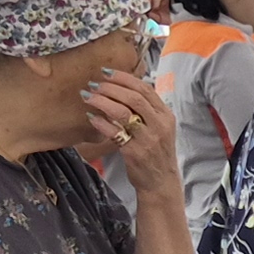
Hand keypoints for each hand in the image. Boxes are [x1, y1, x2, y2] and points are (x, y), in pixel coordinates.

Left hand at [83, 69, 180, 208]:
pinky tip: (91, 117)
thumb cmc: (156, 153)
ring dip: (102, 101)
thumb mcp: (159, 128)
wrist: (160, 182)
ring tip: (87, 96)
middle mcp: (159, 125)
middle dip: (110, 87)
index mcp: (166, 115)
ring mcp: (148, 139)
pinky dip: (101, 122)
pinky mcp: (135, 152)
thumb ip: (146, 110)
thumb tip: (122, 88)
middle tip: (93, 84)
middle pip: (134, 98)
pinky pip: (114, 132)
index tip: (105, 72)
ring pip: (123, 112)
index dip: (124, 78)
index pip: (145, 89)